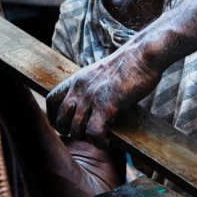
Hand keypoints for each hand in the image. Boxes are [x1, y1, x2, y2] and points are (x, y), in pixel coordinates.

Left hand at [46, 46, 161, 148]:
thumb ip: (92, 86)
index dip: (55, 117)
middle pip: (60, 120)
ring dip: (87, 139)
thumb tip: (93, 102)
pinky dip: (100, 142)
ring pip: (76, 130)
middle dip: (71, 132)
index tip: (66, 125)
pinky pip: (94, 133)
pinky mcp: (106, 106)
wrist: (145, 54)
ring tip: (101, 138)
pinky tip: (109, 141)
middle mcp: (79, 88)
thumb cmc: (131, 63)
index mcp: (77, 79)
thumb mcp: (102, 72)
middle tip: (87, 134)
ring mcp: (91, 98)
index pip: (51, 100)